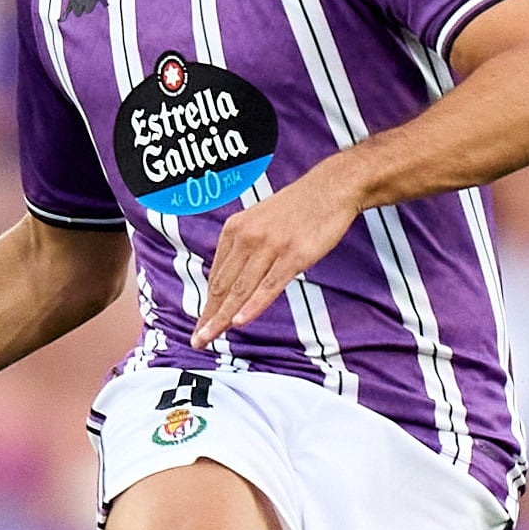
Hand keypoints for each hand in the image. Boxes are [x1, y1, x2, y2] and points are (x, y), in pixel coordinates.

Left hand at [192, 167, 361, 346]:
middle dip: (208, 316)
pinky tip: (238, 321)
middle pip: (222, 286)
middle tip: (197, 340)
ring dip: (222, 318)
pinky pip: (268, 286)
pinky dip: (252, 306)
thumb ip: (244, 248)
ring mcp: (269, 247)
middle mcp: (247, 237)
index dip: (207, 303)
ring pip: (240, 290)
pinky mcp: (293, 256)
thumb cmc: (298, 208)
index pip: (216, 275)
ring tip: (209, 338)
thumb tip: (231, 278)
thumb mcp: (260, 221)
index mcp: (235, 229)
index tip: (201, 323)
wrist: (330, 189)